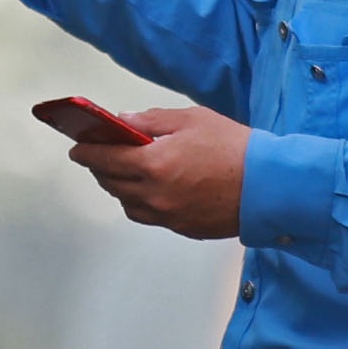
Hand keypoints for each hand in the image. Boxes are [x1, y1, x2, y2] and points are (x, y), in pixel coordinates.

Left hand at [71, 104, 246, 240]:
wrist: (270, 185)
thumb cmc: (235, 148)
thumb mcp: (191, 120)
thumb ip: (151, 122)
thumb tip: (123, 122)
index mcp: (153, 165)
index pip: (104, 160)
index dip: (87, 153)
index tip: (78, 148)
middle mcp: (155, 195)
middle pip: (112, 184)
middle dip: (100, 169)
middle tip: (99, 156)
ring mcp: (168, 216)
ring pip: (128, 204)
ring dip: (119, 188)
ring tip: (123, 173)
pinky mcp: (183, 228)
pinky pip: (150, 216)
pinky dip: (141, 202)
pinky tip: (149, 190)